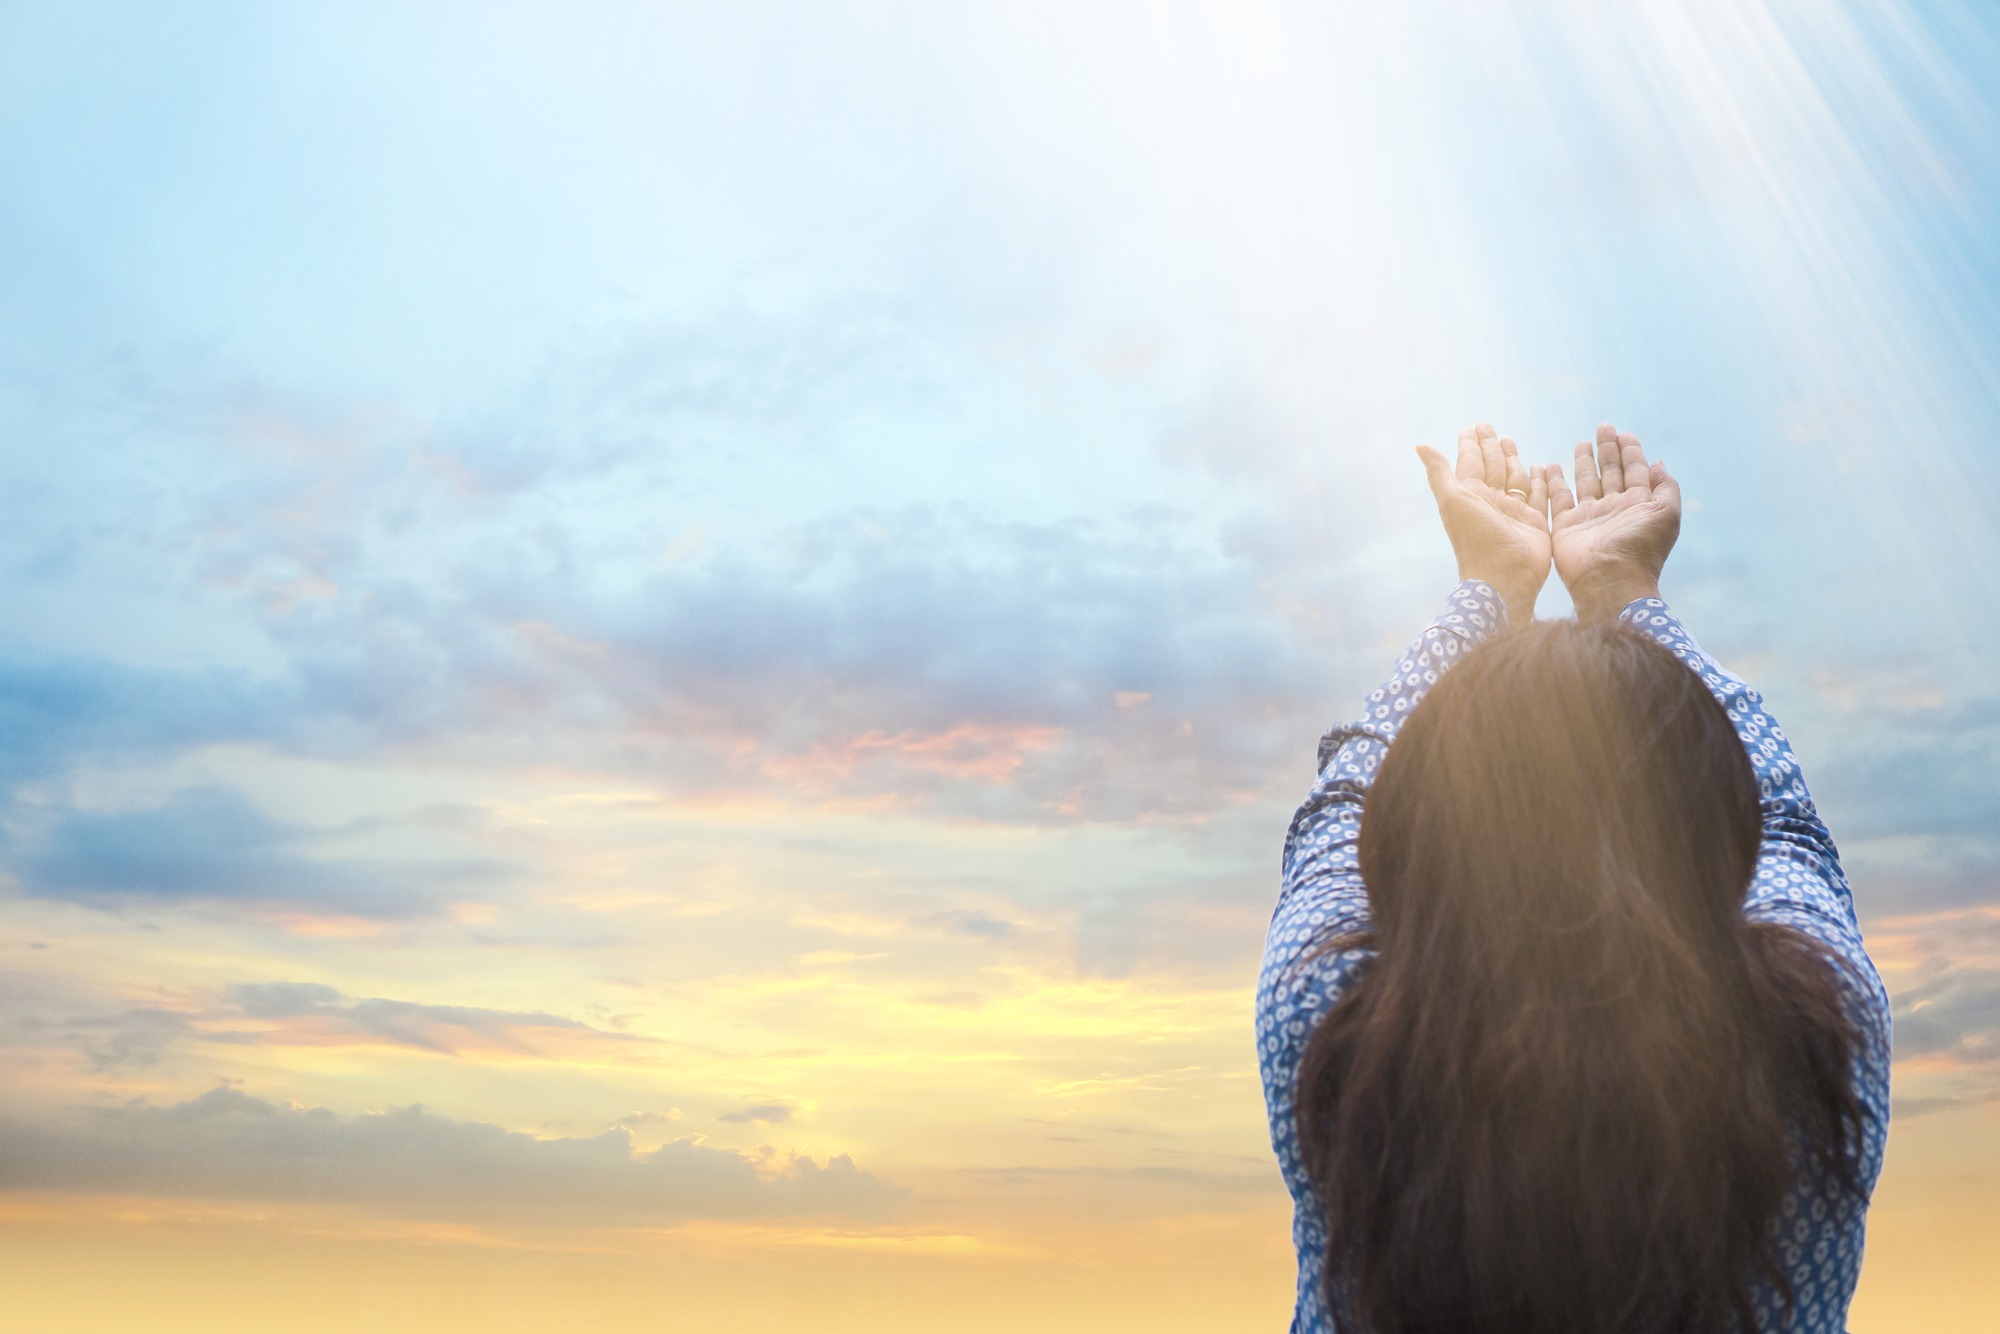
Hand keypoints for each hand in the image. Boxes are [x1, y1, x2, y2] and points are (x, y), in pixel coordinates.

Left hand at [1416, 423, 1551, 620]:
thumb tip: (1420, 445)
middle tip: (1489, 427)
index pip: (1471, 462)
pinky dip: (1540, 481)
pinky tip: (1541, 467)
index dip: (1470, 445)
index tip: (1470, 427)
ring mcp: (1514, 511)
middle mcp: (1491, 501)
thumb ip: (1439, 472)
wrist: (1504, 577)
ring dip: (1513, 459)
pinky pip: (1540, 495)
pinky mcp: (1536, 522)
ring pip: (1515, 478)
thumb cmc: (1475, 538)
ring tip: (1510, 440)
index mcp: (1471, 495)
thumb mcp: (1453, 500)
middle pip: (1492, 466)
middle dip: (1491, 447)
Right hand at [1547, 423, 1681, 621]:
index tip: (1625, 433)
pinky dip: (1553, 482)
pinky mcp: (1566, 526)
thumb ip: (1665, 487)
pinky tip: (1550, 465)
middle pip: (1610, 471)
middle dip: (1608, 449)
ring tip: (1582, 442)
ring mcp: (1589, 517)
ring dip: (1584, 461)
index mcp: (1638, 505)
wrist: (1611, 582)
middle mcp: (1613, 508)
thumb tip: (1658, 463)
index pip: (1635, 470)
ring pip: (1585, 481)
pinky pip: (1558, 498)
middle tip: (1604, 426)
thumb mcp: (1667, 514)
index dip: (1631, 451)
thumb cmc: (1641, 549)